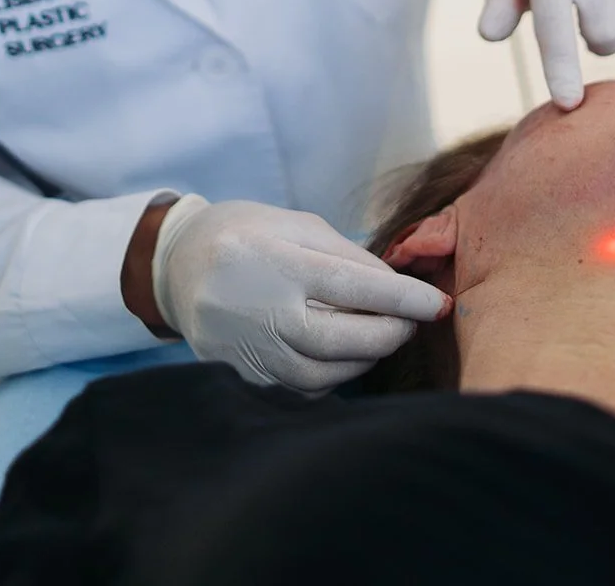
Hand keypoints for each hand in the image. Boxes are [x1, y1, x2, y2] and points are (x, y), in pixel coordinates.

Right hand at [151, 197, 450, 392]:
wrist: (177, 265)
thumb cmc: (247, 235)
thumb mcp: (297, 225)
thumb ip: (350, 257)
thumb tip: (399, 291)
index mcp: (275, 261)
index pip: (352, 286)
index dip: (403, 300)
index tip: (437, 304)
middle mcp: (258, 309)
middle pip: (341, 340)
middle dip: (389, 334)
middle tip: (411, 323)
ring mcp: (244, 348)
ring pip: (322, 375)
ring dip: (363, 361)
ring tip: (378, 337)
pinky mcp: (238, 375)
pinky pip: (298, 390)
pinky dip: (331, 377)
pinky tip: (340, 356)